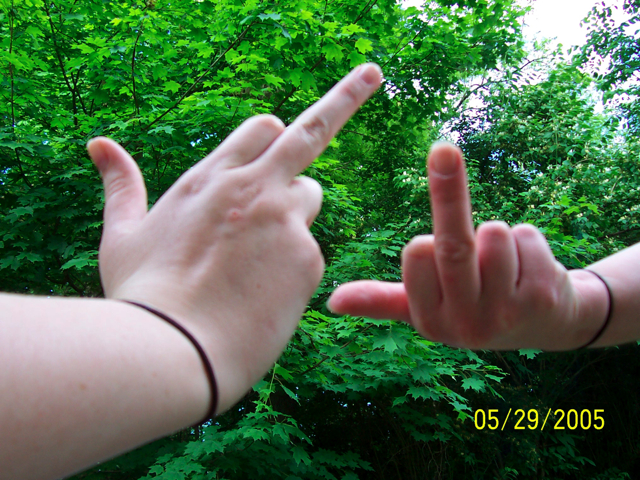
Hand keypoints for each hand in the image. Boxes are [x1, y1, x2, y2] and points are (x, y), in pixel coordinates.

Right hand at [88, 64, 381, 411]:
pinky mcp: (308, 259)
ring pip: (309, 196)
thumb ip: (121, 186)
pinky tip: (262, 297)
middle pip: (310, 132)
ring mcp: (284, 221)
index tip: (295, 123)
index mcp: (211, 178)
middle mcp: (254, 188)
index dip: (274, 131)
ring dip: (293, 212)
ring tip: (256, 258)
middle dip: (335, 111)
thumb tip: (99, 145)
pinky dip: (292, 268)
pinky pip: (310, 251)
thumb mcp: (122, 236)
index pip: (261, 127)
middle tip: (370, 75)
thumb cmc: (143, 297)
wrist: (172, 352)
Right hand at [328, 143, 608, 349]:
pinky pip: (526, 238)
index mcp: (430, 321)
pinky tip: (530, 268)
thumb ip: (381, 300)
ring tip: (501, 261)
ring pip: (494, 235)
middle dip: (447, 189)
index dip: (422, 247)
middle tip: (443, 148)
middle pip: (453, 245)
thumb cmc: (473, 306)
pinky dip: (527, 240)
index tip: (424, 244)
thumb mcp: (424, 308)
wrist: (544, 325)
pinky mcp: (543, 299)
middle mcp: (467, 324)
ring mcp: (508, 313)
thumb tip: (332, 302)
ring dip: (497, 234)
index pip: (419, 263)